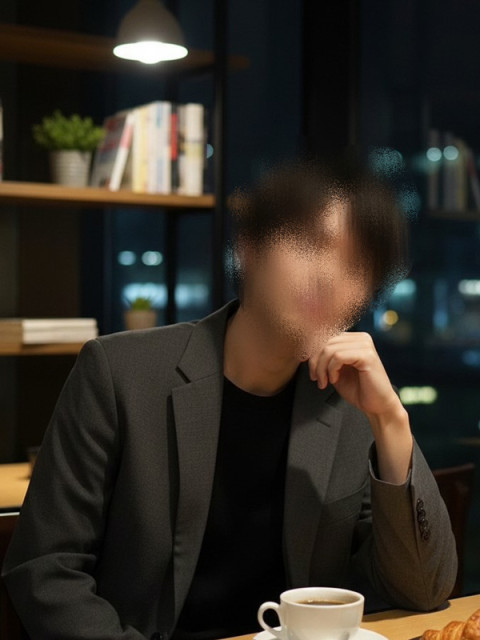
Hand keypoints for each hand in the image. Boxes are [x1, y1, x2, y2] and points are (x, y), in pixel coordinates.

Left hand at [308, 331, 412, 482]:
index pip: (324, 337)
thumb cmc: (358, 389)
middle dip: (315, 362)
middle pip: (324, 341)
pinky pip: (338, 356)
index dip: (312, 353)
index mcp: (353, 338)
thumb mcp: (335, 370)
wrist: (377, 406)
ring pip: (329, 349)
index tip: (311, 371)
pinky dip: (331, 370)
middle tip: (316, 379)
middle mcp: (360, 337)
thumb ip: (324, 358)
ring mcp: (365, 344)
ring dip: (322, 368)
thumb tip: (305, 349)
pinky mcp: (367, 355)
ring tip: (324, 382)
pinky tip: (334, 380)